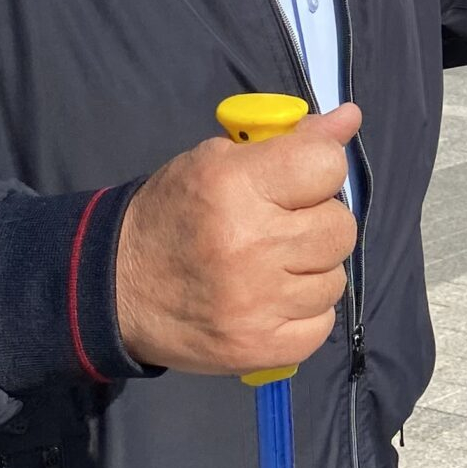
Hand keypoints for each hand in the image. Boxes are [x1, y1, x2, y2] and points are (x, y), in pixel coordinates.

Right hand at [114, 105, 361, 375]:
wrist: (116, 288)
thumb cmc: (174, 214)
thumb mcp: (218, 161)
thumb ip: (289, 141)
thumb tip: (350, 118)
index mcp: (236, 186)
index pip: (326, 165)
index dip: (319, 169)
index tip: (298, 181)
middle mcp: (251, 245)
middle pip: (340, 228)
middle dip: (316, 223)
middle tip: (281, 228)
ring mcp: (257, 303)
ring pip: (335, 279)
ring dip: (310, 271)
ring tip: (271, 267)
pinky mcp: (259, 348)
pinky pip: (322, 325)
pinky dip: (304, 314)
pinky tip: (272, 301)